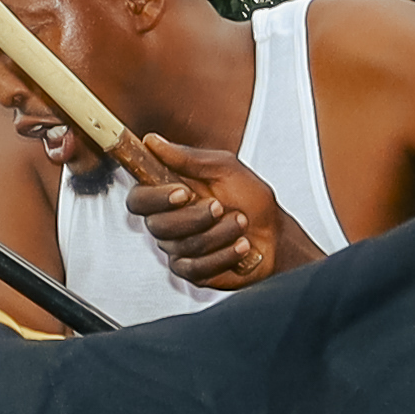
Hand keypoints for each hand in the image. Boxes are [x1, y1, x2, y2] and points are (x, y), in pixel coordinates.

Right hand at [116, 135, 325, 290]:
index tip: (183, 192)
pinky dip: (224, 254)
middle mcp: (167, 222)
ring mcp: (177, 249)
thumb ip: (188, 157)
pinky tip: (241, 246)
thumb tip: (153, 142)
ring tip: (241, 222)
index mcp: (168, 194)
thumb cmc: (251, 200)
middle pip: (157, 225)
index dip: (155, 197)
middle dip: (195, 217)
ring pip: (183, 245)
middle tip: (221, 206)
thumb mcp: (225, 169)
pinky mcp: (191, 271)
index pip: (138, 199)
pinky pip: (196, 267)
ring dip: (220, 233)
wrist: (275, 236)